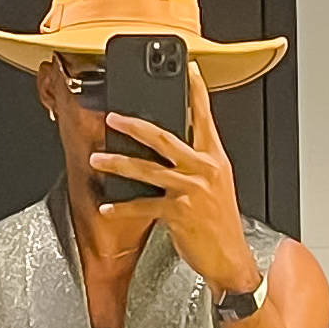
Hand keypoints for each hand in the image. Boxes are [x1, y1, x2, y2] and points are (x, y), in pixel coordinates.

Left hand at [94, 65, 260, 295]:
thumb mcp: (217, 186)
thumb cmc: (221, 224)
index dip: (197, 91)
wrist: (230, 258)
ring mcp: (191, 190)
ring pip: (147, 169)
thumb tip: (170, 150)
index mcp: (215, 159)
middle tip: (114, 117)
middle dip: (134, 125)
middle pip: (164, 138)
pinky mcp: (178, 212)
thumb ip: (197, 164)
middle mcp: (204, 170)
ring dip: (117, 163)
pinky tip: (107, 207)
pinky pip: (143, 205)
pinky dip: (122, 207)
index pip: (205, 117)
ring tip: (97, 159)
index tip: (189, 69)